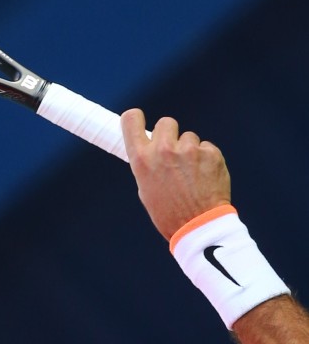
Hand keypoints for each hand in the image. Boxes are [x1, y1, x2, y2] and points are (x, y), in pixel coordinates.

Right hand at [121, 108, 230, 239]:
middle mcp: (163, 150)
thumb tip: (152, 147)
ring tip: (191, 174)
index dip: (136, 118)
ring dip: (190, 150)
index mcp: (141, 158)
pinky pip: (207, 148)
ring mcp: (188, 150)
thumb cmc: (168, 212)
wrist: (199, 226)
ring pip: (189, 137)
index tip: (140, 121)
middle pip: (166, 122)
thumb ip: (147, 162)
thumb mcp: (145, 187)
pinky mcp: (211, 154)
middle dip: (170, 134)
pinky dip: (206, 159)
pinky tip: (205, 177)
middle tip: (173, 153)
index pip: (132, 120)